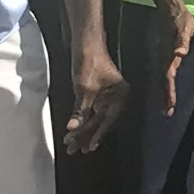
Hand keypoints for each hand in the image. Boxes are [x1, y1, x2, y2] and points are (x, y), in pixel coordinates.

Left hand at [64, 39, 125, 155]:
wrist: (86, 44)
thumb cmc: (89, 62)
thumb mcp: (84, 88)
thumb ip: (80, 110)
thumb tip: (73, 128)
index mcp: (120, 96)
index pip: (109, 120)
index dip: (98, 135)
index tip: (88, 147)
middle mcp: (117, 98)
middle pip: (102, 122)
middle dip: (87, 135)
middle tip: (74, 149)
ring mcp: (108, 98)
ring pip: (96, 119)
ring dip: (83, 131)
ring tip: (72, 144)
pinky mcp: (99, 96)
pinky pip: (92, 113)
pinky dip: (83, 122)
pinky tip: (76, 131)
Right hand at [151, 0, 193, 114]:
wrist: (169, 8)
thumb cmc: (181, 18)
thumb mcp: (185, 28)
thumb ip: (183, 41)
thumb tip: (180, 54)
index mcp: (171, 54)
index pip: (170, 77)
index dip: (170, 92)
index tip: (170, 106)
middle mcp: (166, 57)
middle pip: (166, 80)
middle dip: (167, 96)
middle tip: (167, 112)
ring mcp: (165, 55)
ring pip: (164, 77)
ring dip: (166, 91)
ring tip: (167, 106)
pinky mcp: (166, 52)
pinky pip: (166, 69)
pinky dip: (167, 81)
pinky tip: (167, 86)